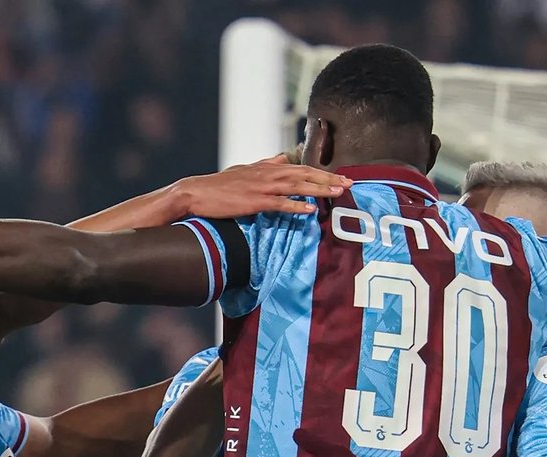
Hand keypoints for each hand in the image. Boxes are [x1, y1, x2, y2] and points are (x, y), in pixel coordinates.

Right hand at [173, 156, 350, 218]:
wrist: (197, 192)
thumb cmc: (221, 184)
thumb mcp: (247, 169)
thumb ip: (267, 163)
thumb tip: (283, 156)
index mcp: (268, 168)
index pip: (302, 168)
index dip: (323, 173)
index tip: (341, 177)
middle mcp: (268, 174)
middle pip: (305, 175)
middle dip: (329, 179)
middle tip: (349, 184)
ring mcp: (262, 187)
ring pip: (297, 186)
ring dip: (319, 189)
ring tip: (338, 193)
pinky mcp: (254, 201)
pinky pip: (279, 204)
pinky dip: (295, 205)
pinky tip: (309, 210)